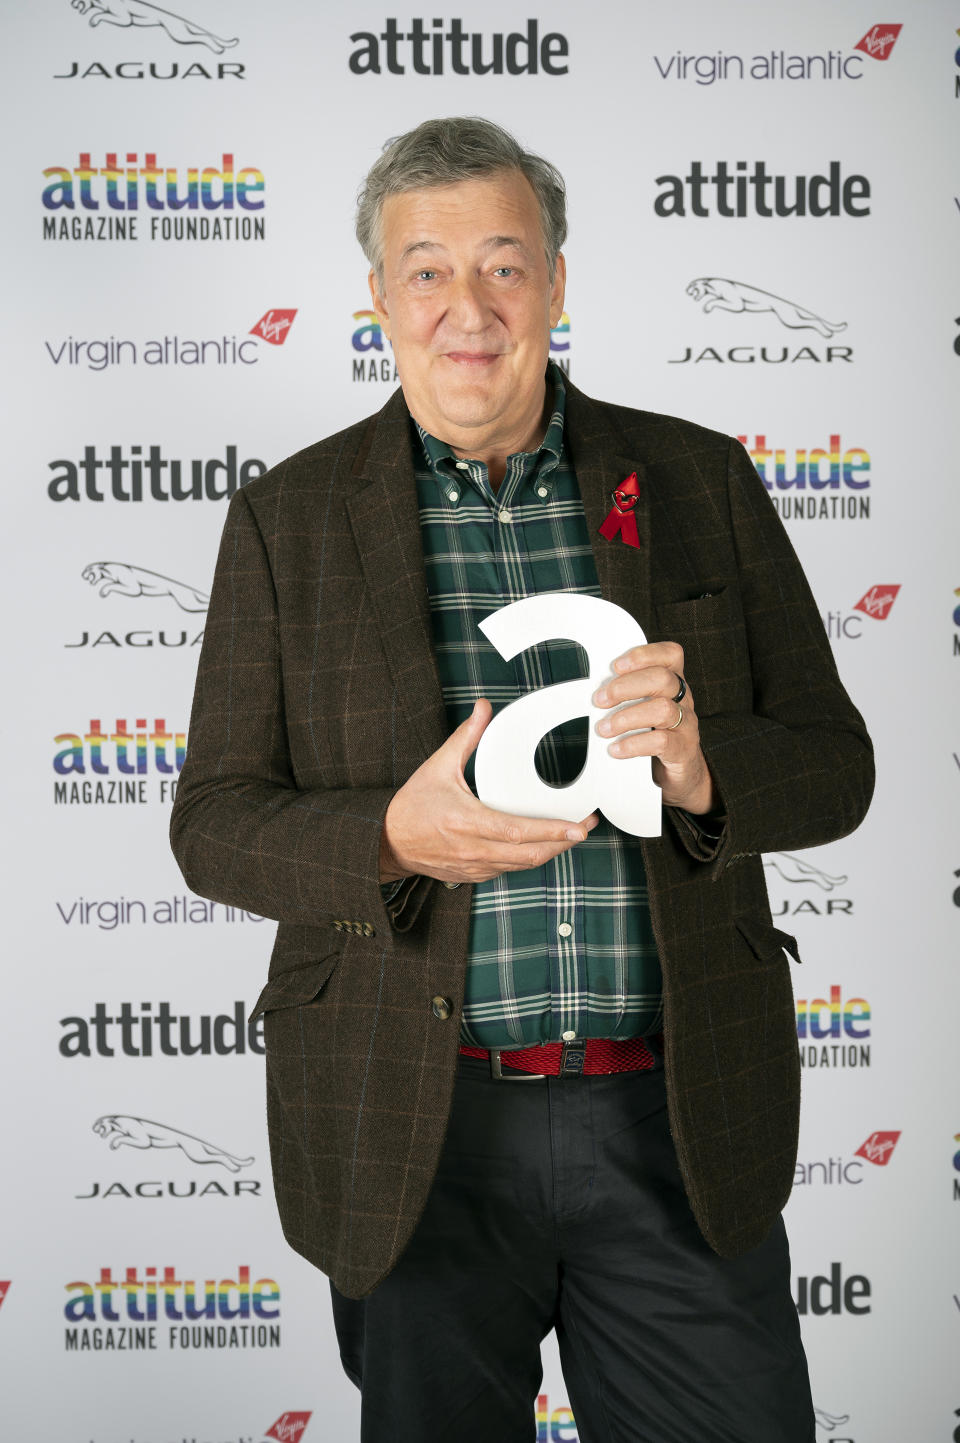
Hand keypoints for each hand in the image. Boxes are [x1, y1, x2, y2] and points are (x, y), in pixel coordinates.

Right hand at [380, 699, 599, 884]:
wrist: (387, 842)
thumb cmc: (412, 805)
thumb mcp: (438, 766)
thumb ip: (466, 737)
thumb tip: (483, 708)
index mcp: (467, 822)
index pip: (518, 831)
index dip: (551, 831)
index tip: (577, 826)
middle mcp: (474, 849)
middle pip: (530, 854)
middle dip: (562, 843)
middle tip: (584, 828)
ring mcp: (475, 866)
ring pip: (523, 865)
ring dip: (550, 852)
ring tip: (570, 836)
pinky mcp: (474, 875)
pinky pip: (510, 870)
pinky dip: (528, 858)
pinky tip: (541, 845)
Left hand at [592, 641, 717, 813]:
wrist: (681, 774)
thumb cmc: (655, 735)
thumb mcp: (644, 709)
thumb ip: (626, 696)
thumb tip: (593, 690)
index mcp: (673, 683)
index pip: (670, 655)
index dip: (644, 655)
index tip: (615, 666)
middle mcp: (683, 700)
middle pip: (663, 679)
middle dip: (625, 687)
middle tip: (600, 700)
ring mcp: (686, 725)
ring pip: (663, 709)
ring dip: (626, 717)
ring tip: (604, 729)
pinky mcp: (683, 750)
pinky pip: (661, 741)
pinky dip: (634, 744)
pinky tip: (616, 749)